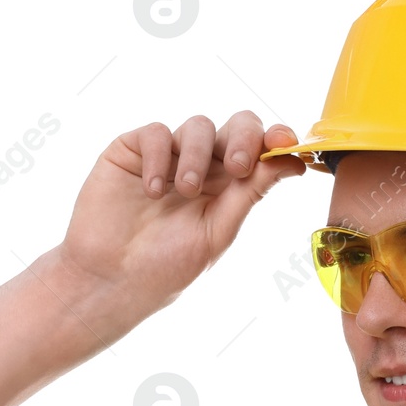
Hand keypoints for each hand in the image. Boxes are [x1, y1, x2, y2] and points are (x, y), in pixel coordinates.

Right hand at [58, 111, 306, 314]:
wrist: (112, 278)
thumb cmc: (165, 266)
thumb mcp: (217, 232)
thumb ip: (250, 193)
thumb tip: (293, 161)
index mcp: (230, 188)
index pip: (260, 151)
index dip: (275, 140)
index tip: (284, 144)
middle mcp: (204, 167)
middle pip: (237, 126)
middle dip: (244, 139)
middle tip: (238, 167)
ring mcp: (168, 156)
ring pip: (198, 126)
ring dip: (197, 156)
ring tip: (185, 191)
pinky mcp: (132, 150)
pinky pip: (155, 133)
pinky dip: (159, 157)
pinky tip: (154, 190)